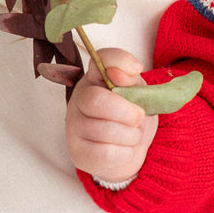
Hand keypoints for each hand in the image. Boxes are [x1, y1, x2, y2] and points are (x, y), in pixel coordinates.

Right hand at [65, 47, 158, 184]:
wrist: (127, 151)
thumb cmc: (131, 119)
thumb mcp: (138, 96)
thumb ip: (131, 82)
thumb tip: (120, 73)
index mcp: (96, 79)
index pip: (101, 59)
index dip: (120, 61)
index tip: (138, 69)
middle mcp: (79, 99)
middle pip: (96, 100)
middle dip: (127, 112)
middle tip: (139, 118)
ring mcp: (75, 127)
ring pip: (104, 131)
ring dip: (131, 135)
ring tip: (132, 135)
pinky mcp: (79, 153)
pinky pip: (106, 153)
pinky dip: (125, 153)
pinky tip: (124, 149)